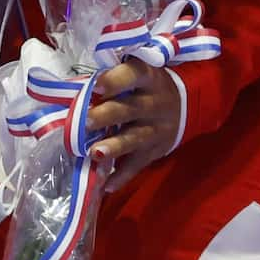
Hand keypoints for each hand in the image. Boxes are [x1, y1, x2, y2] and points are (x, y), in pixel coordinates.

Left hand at [83, 59, 184, 184]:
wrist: (186, 105)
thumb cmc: (146, 86)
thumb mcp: (138, 75)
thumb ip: (112, 81)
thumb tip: (74, 90)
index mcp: (147, 78)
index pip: (133, 75)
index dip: (115, 80)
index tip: (96, 86)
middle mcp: (154, 103)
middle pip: (130, 109)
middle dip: (106, 115)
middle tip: (86, 121)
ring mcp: (156, 129)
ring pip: (134, 139)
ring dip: (114, 147)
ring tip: (94, 153)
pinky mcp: (154, 151)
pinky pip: (137, 165)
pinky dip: (122, 176)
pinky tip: (107, 185)